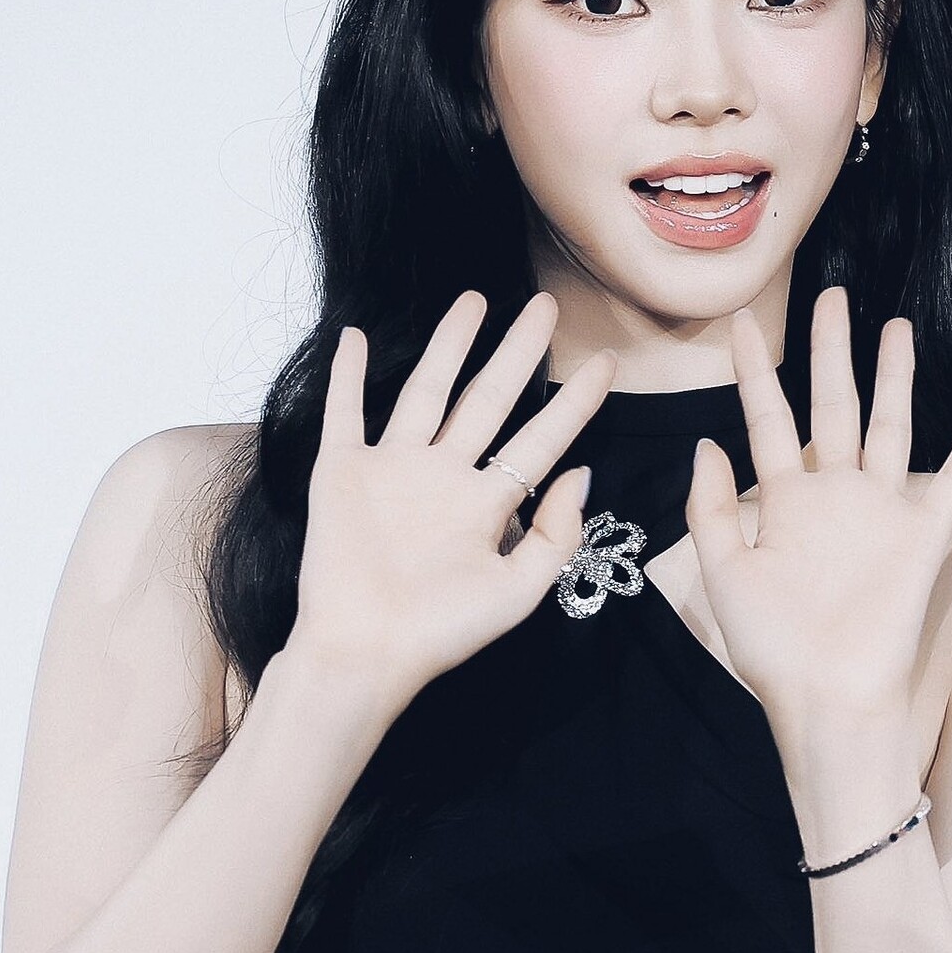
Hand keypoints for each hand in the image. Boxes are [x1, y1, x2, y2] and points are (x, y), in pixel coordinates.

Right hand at [290, 290, 614, 718]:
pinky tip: (353, 335)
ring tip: (474, 300)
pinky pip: (346, 413)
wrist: (363, 652)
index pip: (542, 440)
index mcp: (487, 506)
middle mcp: (444, 478)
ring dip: (447, 345)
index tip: (608, 364)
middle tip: (546, 305)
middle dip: (519, 352)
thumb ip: (556, 535)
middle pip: (489, 399)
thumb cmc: (440, 633)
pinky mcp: (343, 473)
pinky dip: (347, 376)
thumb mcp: (519, 591)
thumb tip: (582, 473)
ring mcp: (394, 471)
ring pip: (426, 391)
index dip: (575, 403)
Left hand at [684, 289, 951, 723]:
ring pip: (889, 426)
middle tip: (832, 296)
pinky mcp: (921, 537)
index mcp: (783, 500)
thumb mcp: (722, 573)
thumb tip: (706, 442)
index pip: (767, 417)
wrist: (827, 697)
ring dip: (893, 378)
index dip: (755, 370)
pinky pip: (950, 480)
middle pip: (833, 404)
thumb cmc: (771, 647)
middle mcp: (834, 495)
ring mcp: (880, 511)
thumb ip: (711, 508)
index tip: (743, 323)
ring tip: (894, 327)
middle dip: (831, 351)